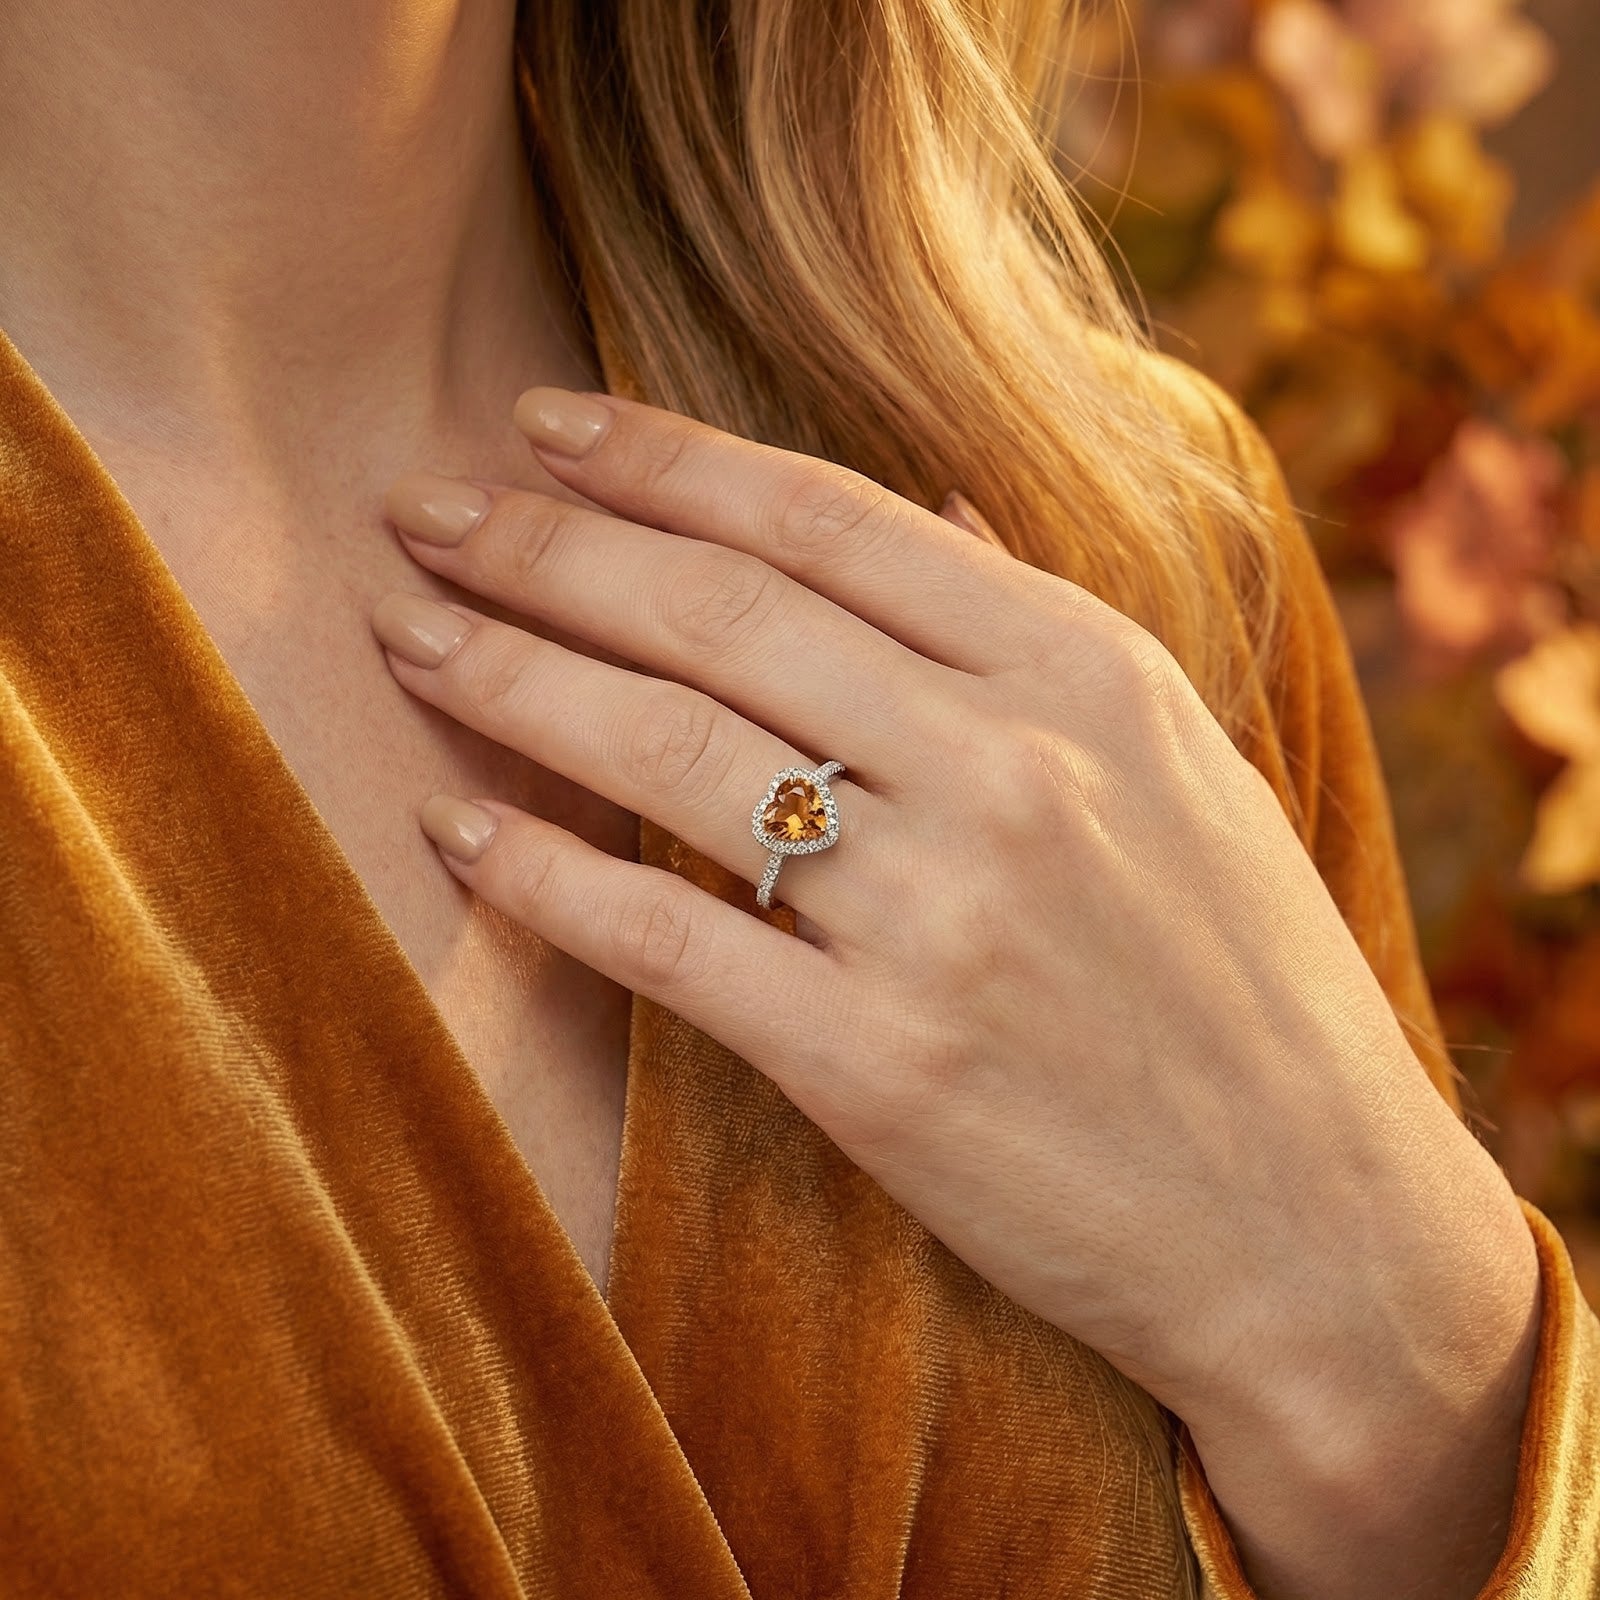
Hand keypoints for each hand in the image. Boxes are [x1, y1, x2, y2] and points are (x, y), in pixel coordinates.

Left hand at [371, 387, 1537, 1593]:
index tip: (542, 427)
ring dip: (512, 682)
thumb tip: (927, 504)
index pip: (826, 519)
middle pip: (721, 614)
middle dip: (547, 548)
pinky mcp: (877, 1068)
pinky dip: (542, 880)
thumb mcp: (1181, 763)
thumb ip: (1037, 629)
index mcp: (1086, 672)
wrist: (1312, 1223)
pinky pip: (667, 943)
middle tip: (424, 509)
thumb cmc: (1243, 981)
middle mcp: (1009, 769)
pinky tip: (454, 832)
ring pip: (671, 754)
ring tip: (407, 634)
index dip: (661, 459)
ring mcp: (940, 918)